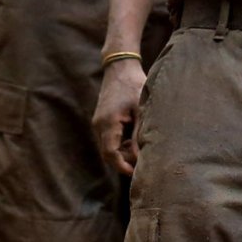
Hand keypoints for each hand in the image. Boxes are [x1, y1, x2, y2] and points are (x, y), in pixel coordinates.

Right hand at [92, 55, 146, 175]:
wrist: (120, 67)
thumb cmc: (134, 86)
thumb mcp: (141, 111)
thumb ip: (139, 135)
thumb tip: (142, 158)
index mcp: (108, 123)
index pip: (110, 154)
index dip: (122, 167)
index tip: (136, 174)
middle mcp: (99, 125)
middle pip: (108, 153)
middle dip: (124, 161)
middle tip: (143, 163)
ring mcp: (99, 122)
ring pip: (108, 146)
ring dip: (123, 152)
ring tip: (142, 150)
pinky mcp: (102, 119)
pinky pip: (109, 138)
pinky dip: (121, 144)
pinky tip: (135, 140)